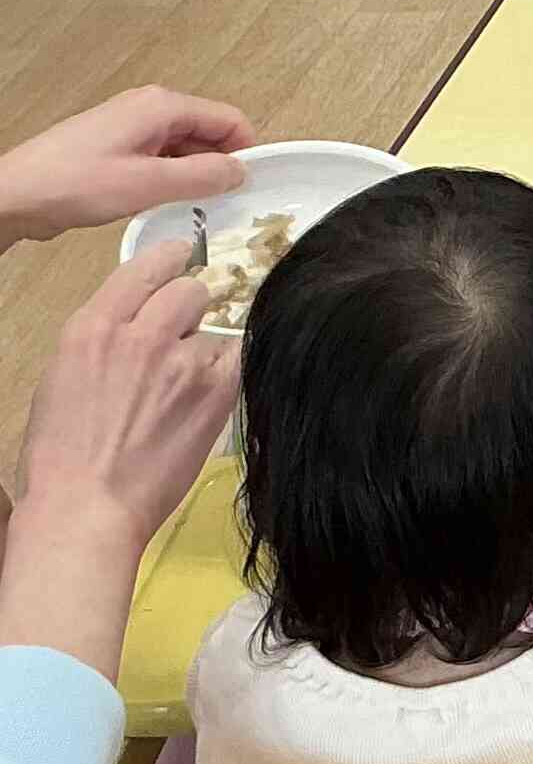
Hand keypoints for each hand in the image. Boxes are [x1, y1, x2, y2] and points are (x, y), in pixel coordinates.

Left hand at [0, 86, 253, 248]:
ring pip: (184, 147)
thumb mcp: (149, 184)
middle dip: (219, 165)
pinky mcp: (115, 145)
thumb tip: (243, 172)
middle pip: (208, 132)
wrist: (13, 195)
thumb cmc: (78, 184)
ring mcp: (130, 125)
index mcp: (163, 106)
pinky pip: (160, 156)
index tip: (247, 190)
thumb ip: (204, 176)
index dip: (246, 153)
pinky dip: (169, 177)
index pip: (230, 120)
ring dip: (192, 175)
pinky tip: (157, 203)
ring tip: (187, 208)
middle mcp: (150, 107)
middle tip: (219, 206)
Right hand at [0, 242, 239, 672]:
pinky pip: (239, 359)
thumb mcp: (64, 375)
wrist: (87, 506)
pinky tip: (209, 396)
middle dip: (192, 308)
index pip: (146, 267)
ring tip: (186, 385)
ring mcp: (184, 361)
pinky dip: (229, 372)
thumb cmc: (62, 451)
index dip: (170, 261)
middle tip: (184, 336)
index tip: (182, 257)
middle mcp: (141, 334)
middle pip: (192, 289)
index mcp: (93, 326)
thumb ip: (106, 337)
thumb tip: (139, 318)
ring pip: (219, 328)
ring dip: (209, 348)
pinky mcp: (217, 392)